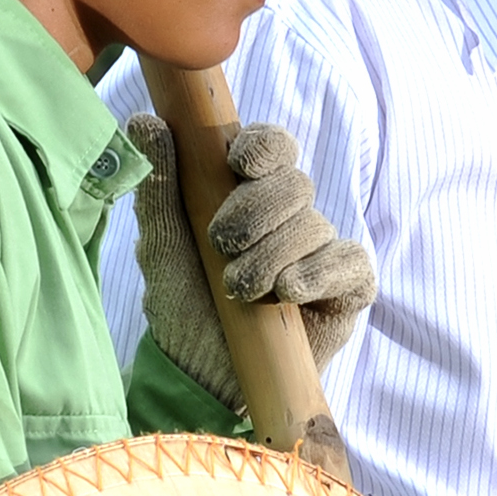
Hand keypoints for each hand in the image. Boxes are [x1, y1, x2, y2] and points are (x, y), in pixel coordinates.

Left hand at [130, 116, 375, 409]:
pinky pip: (350, 261)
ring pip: (315, 224)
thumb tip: (146, 121)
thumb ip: (158, 187)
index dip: (264, 146)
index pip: (273, 145)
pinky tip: (287, 293)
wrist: (203, 374)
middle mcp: (290, 216)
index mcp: (247, 192)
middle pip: (295, 183)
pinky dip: (317, 273)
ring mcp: (321, 250)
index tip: (239, 165)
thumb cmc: (182, 306)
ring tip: (239, 290)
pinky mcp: (347, 287)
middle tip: (221, 245)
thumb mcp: (160, 248)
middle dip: (256, 212)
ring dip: (272, 255)